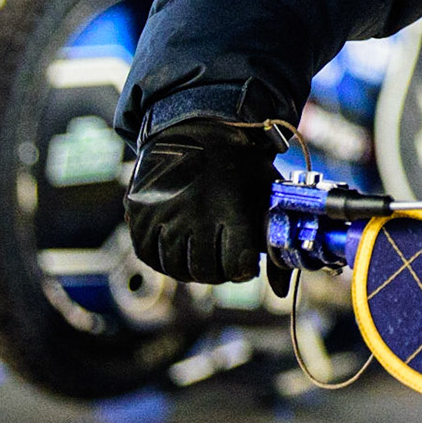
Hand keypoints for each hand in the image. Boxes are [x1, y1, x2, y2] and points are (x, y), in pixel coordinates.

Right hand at [125, 118, 281, 284]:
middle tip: (224, 261)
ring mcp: (164, 213)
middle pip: (206, 271)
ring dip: (191, 269)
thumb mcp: (267, 196)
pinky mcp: (140, 211)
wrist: (202, 129)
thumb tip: (281, 293)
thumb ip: (275, 243)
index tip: (245, 263)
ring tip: (202, 254)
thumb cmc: (243, 167)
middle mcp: (196, 213)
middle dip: (219, 273)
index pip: (237, 266)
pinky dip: (163, 259)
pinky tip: (178, 249)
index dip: (243, 270)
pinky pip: (148, 254)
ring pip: (175, 267)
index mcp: (233, 208)